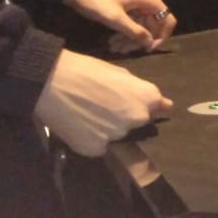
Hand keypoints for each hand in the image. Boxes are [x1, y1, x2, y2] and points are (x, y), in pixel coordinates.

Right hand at [35, 49, 172, 156]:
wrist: (49, 81)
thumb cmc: (84, 69)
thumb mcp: (119, 73)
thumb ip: (143, 91)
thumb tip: (168, 105)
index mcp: (146, 97)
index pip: (155, 107)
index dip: (137, 102)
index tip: (122, 99)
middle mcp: (137, 118)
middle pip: (135, 123)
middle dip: (123, 116)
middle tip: (100, 105)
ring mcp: (117, 135)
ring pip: (116, 135)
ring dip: (106, 128)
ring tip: (86, 113)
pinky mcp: (96, 148)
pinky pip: (99, 146)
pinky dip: (91, 139)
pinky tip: (78, 125)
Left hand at [64, 0, 175, 50]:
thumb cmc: (95, 0)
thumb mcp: (114, 18)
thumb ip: (134, 31)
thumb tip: (149, 43)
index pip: (168, 20)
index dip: (162, 36)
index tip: (147, 49)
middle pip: (153, 25)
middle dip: (140, 40)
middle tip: (124, 51)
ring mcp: (136, 3)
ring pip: (142, 26)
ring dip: (130, 39)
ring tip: (114, 48)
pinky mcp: (127, 6)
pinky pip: (132, 22)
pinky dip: (125, 33)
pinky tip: (113, 42)